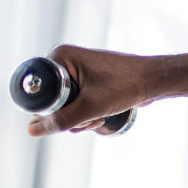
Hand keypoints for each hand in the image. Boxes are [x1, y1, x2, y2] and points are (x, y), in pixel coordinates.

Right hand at [26, 45, 153, 136]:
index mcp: (60, 57)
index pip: (38, 90)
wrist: (156, 80)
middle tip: (90, 118)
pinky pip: (76, 101)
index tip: (71, 117)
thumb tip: (31, 130)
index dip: (49, 110)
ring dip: (79, 118)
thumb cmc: (127, 86)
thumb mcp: (90, 108)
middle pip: (52, 100)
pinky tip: (100, 117)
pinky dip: (86, 113)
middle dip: (69, 116)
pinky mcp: (88, 79)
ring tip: (99, 118)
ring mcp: (77, 70)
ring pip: (65, 104)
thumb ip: (61, 120)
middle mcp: (65, 60)